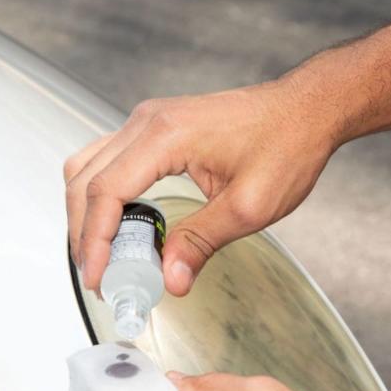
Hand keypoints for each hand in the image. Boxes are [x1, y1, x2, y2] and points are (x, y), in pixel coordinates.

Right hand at [63, 80, 340, 295]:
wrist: (307, 110)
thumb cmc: (286, 144)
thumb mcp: (249, 206)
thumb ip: (202, 242)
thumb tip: (170, 279)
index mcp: (165, 135)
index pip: (106, 192)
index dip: (94, 241)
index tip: (98, 277)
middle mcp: (146, 121)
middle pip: (85, 180)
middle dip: (84, 233)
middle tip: (99, 276)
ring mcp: (146, 121)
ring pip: (87, 168)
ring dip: (86, 213)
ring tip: (102, 255)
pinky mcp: (152, 128)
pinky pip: (105, 160)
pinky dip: (100, 196)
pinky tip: (117, 225)